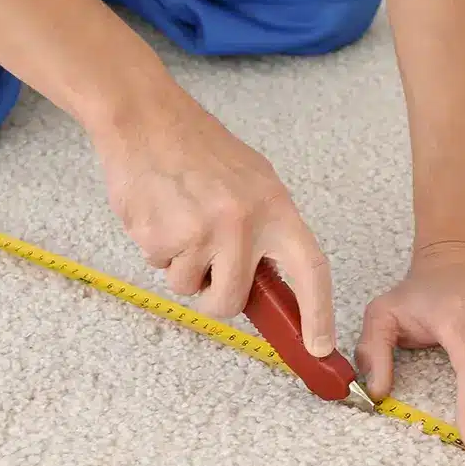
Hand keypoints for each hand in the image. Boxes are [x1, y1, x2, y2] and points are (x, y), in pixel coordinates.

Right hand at [93, 80, 335, 356]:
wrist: (145, 118)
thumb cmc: (197, 148)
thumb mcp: (252, 180)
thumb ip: (265, 229)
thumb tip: (272, 281)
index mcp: (274, 207)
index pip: (311, 269)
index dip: (318, 313)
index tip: (319, 347)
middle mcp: (243, 222)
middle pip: (231, 300)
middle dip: (213, 297)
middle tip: (203, 269)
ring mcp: (201, 231)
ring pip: (188, 286)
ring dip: (179, 265)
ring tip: (177, 217)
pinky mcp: (162, 236)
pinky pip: (158, 267)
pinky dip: (155, 248)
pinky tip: (157, 210)